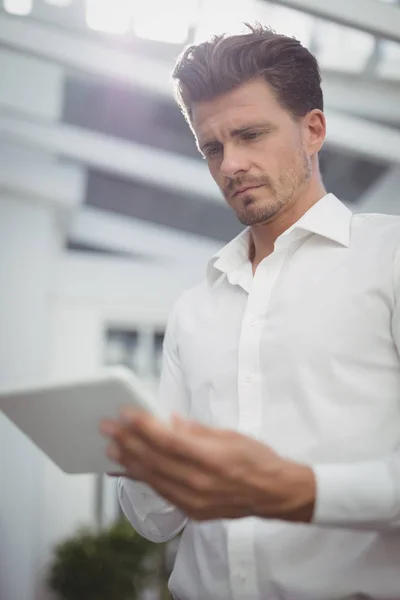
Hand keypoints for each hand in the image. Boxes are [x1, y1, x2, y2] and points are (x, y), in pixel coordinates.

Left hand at [99, 409, 315, 522]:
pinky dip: (143, 479)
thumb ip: (198, 431)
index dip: (144, 426)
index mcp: (212, 458)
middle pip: (155, 460)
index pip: (169, 440)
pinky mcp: (193, 511)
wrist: (275, 494)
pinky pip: (161, 493)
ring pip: (153, 478)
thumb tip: (171, 422)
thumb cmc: (257, 459)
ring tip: (111, 446)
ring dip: (129, 461)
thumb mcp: (230, 435)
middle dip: (128, 441)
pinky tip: (129, 469)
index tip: (126, 414)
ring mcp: (195, 500)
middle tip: (108, 427)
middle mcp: (200, 482)